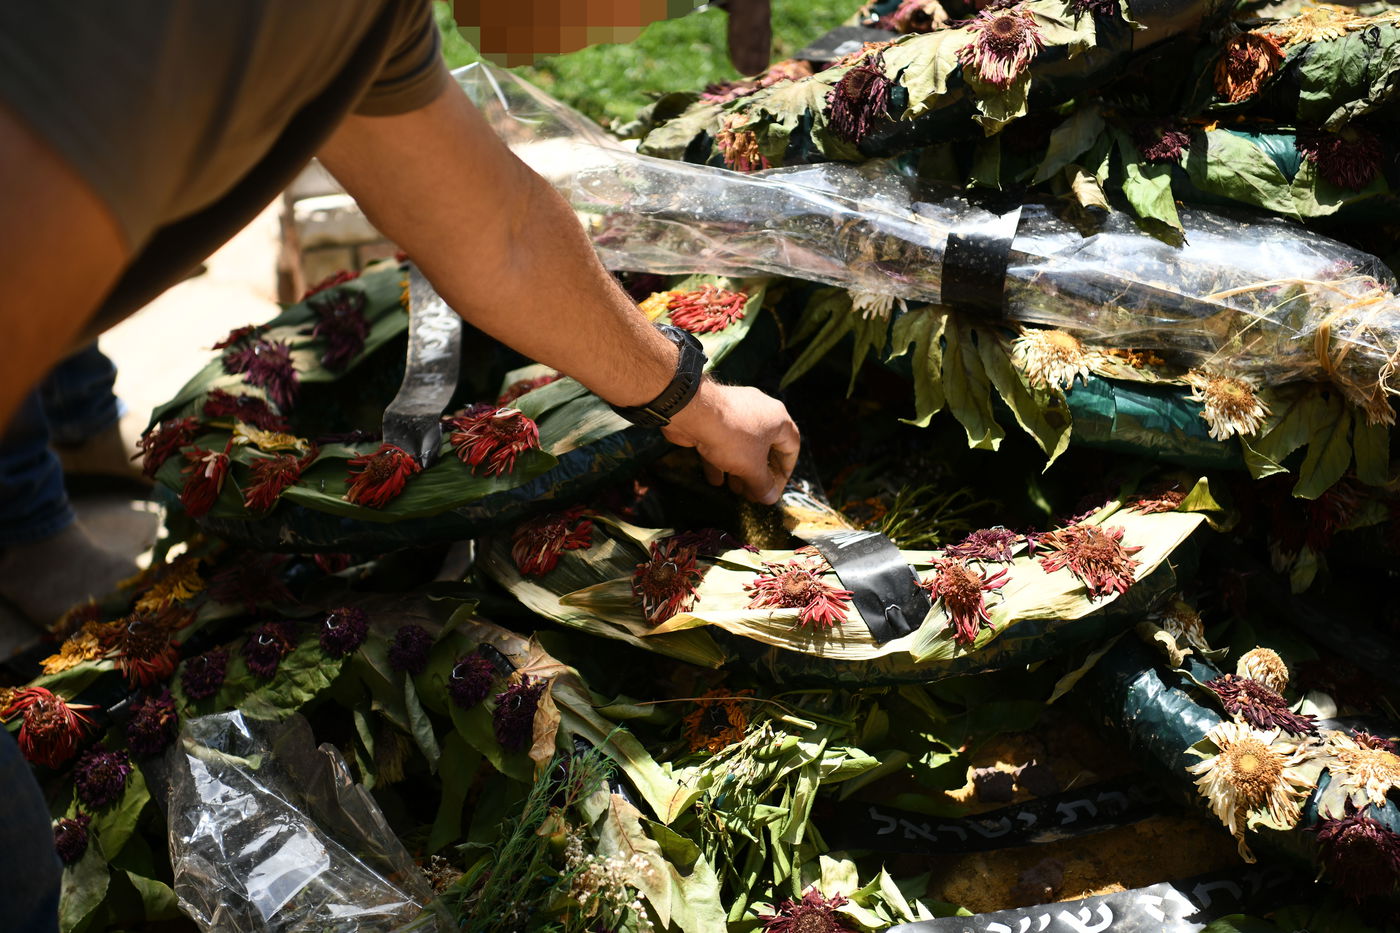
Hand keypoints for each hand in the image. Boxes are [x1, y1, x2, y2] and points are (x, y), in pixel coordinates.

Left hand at [662, 380, 799, 504]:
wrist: (694, 413)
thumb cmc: (732, 437)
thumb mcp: (752, 467)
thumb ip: (763, 485)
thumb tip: (770, 498)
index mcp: (778, 419)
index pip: (791, 448)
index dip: (784, 472)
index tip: (774, 490)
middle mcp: (760, 412)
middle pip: (766, 448)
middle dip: (759, 474)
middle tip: (753, 493)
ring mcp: (737, 412)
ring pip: (743, 446)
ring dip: (740, 470)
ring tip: (735, 490)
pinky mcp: (715, 417)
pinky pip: (724, 441)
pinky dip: (721, 460)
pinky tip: (716, 480)